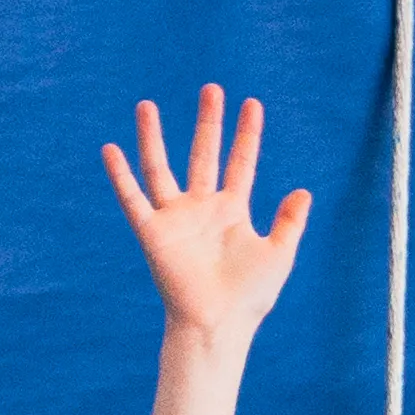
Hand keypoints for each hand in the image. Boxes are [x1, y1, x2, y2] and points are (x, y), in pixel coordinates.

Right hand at [104, 86, 311, 340]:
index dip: (247, 134)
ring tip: (147, 105)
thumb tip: (304, 191)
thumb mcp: (279, 254)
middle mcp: (201, 209)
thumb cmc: (249, 298)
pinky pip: (133, 199)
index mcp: (232, 212)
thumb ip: (290, 222)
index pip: (240, 163)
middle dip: (209, 123)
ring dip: (153, 137)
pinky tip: (110, 149)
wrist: (218, 325)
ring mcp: (175, 219)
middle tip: (212, 89)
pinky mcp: (153, 233)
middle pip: (204, 154)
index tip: (252, 104)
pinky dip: (120, 176)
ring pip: (160, 168)